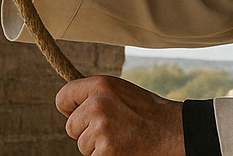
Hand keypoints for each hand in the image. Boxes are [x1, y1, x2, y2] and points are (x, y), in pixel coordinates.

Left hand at [56, 75, 184, 155]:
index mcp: (99, 85)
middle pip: (70, 126)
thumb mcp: (118, 90)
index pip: (63, 98)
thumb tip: (69, 105)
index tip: (79, 114)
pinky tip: (121, 147)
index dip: (70, 108)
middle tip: (110, 128)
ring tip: (119, 137)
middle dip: (85, 131)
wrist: (169, 131)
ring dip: (96, 146)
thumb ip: (94, 94)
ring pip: (81, 145)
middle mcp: (97, 104)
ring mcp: (100, 129)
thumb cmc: (143, 110)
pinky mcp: (105, 151)